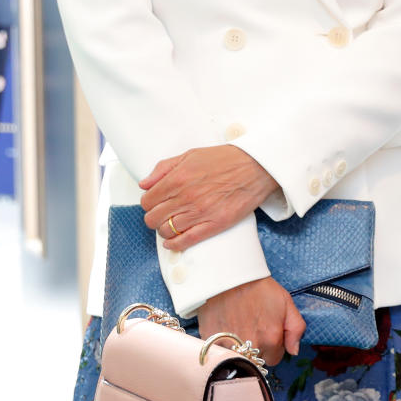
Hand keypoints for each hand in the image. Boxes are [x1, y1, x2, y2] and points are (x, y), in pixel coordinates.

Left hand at [140, 145, 278, 249]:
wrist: (256, 166)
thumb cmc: (225, 159)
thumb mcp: (190, 155)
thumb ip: (163, 168)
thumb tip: (144, 184)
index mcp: (177, 179)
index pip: (147, 201)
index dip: (149, 203)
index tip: (156, 203)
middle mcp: (185, 197)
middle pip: (153, 218)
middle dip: (155, 217)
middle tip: (164, 214)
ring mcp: (200, 212)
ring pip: (166, 231)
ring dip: (165, 230)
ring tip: (172, 225)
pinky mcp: (215, 224)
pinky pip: (186, 241)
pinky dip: (175, 245)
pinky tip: (173, 242)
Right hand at [195, 277, 305, 366]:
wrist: (231, 277)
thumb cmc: (260, 289)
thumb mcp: (287, 303)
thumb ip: (296, 329)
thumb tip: (294, 351)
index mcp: (271, 340)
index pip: (275, 358)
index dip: (273, 346)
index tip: (267, 332)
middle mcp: (250, 347)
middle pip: (256, 360)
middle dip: (257, 349)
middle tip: (253, 328)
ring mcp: (230, 347)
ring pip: (239, 359)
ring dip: (240, 349)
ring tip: (239, 328)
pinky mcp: (212, 343)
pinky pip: (221, 353)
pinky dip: (224, 345)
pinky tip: (226, 329)